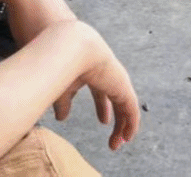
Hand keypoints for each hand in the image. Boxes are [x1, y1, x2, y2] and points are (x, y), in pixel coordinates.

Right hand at [52, 24, 140, 151]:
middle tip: (114, 137)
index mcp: (93, 74)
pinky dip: (130, 124)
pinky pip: (131, 110)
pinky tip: (127, 137)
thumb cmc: (59, 64)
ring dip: (122, 126)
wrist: (70, 47)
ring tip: (117, 143)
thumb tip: (62, 118)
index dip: (103, 108)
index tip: (103, 121)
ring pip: (126, 107)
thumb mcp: (60, 88)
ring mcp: (117, 81)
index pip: (103, 93)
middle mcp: (108, 77)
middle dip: (117, 119)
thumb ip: (63, 102)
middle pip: (117, 100)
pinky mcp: (123, 87)